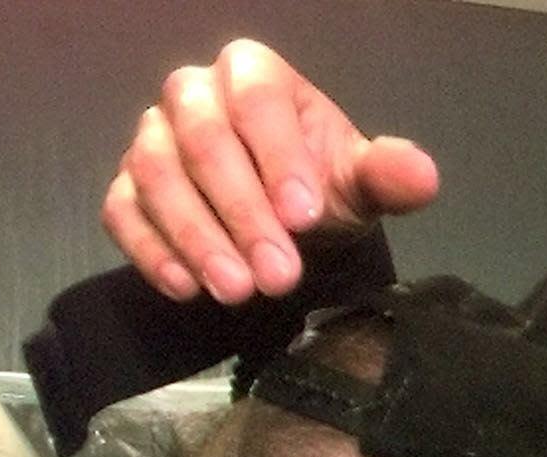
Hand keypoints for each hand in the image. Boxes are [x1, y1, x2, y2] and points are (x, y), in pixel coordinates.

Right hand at [103, 39, 438, 303]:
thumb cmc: (318, 188)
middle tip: (278, 275)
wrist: (287, 220)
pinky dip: (151, 251)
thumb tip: (423, 175)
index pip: (257, 101)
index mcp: (253, 75)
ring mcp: (153, 139)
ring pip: (157, 175)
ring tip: (238, 291)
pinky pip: (123, 212)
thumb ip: (387, 175)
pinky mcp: (129, 187)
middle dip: (242, 213)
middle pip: (204, 141)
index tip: (305, 217)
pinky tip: (187, 288)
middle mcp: (193, 95)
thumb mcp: (360, 182)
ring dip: (197, 237)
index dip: (278, 157)